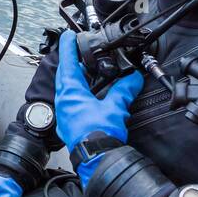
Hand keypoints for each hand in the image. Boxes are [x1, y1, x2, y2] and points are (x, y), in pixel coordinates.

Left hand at [54, 30, 143, 184]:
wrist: (96, 161)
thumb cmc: (100, 135)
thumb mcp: (115, 108)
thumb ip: (123, 90)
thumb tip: (133, 78)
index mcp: (70, 93)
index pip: (67, 63)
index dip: (68, 47)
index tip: (68, 35)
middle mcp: (63, 102)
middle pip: (65, 76)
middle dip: (70, 62)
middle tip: (76, 52)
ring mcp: (65, 114)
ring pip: (67, 90)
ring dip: (74, 79)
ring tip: (84, 72)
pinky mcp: (70, 124)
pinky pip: (70, 103)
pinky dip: (77, 94)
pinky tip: (87, 96)